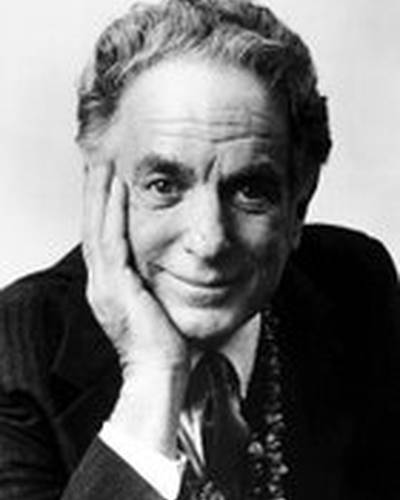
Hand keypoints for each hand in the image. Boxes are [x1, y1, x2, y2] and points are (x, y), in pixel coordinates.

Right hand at [82, 162, 188, 375]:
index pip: (101, 239)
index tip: (108, 182)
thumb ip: (150, 285)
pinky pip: (112, 241)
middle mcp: (100, 283)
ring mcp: (104, 285)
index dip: (101, 209)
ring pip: (97, 229)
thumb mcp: (154, 308)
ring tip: (105, 165)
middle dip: (94, 194)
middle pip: (92, 228)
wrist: (160, 373)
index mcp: (108, 288)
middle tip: (99, 163)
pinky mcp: (116, 287)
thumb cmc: (163, 344)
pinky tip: (119, 189)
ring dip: (100, 195)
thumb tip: (163, 269)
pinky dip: (113, 213)